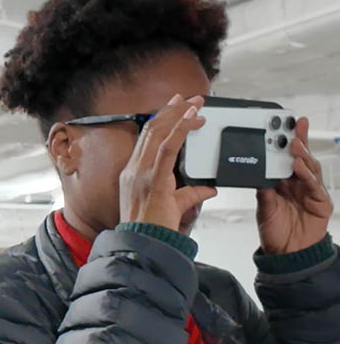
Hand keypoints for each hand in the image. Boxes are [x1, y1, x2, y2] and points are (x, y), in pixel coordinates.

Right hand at [119, 94, 217, 231]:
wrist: (144, 245)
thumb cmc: (152, 229)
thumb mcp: (174, 206)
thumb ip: (191, 193)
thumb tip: (210, 187)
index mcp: (134, 174)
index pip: (146, 139)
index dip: (160, 119)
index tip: (173, 107)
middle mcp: (134, 170)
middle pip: (151, 130)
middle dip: (171, 110)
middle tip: (187, 98)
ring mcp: (141, 173)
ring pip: (158, 133)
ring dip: (178, 115)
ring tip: (194, 104)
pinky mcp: (153, 180)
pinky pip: (167, 148)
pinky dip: (180, 130)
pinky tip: (192, 120)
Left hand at [256, 117, 332, 253]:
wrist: (288, 254)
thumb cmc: (275, 230)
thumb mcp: (264, 207)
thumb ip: (263, 189)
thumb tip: (257, 172)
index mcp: (284, 182)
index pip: (286, 157)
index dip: (288, 141)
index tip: (285, 124)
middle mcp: (298, 183)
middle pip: (301, 158)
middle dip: (298, 141)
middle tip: (293, 126)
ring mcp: (311, 191)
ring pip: (309, 168)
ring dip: (302, 155)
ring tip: (293, 144)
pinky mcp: (320, 202)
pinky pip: (315, 186)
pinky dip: (307, 175)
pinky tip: (299, 167)